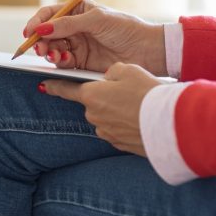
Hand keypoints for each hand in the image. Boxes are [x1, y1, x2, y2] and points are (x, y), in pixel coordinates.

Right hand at [24, 0, 166, 75]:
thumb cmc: (125, 28)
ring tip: (55, 54)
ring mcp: (77, 45)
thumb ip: (67, 24)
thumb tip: (41, 28)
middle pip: (47, 33)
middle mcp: (74, 27)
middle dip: (40, 40)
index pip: (50, 13)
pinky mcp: (82, 62)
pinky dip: (59, 61)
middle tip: (39, 47)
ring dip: (49, 51)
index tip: (29, 32)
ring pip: (53, 48)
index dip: (37, 22)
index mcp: (78, 10)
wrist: (147, 50)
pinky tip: (63, 60)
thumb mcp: (96, 20)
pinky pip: (63, 62)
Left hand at [39, 63, 160, 155]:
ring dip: (117, 111)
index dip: (55, 86)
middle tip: (128, 91)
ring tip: (140, 105)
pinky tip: (143, 118)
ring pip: (106, 117)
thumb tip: (107, 79)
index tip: (43, 85)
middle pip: (93, 103)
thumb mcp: (128, 69)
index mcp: (91, 96)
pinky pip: (118, 130)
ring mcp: (107, 133)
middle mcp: (94, 117)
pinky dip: (127, 124)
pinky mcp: (120, 145)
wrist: (171, 123)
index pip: (66, 90)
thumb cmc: (148, 92)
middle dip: (105, 97)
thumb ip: (110, 72)